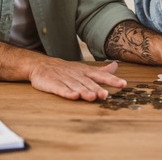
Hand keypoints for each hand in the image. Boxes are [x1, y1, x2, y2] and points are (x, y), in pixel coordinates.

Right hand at [0, 38, 125, 101]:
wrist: (38, 65)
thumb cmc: (64, 69)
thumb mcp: (84, 68)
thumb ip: (101, 70)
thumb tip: (117, 66)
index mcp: (83, 71)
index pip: (99, 75)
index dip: (111, 80)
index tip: (123, 85)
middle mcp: (75, 74)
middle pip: (87, 82)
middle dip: (97, 88)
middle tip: (106, 95)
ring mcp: (63, 78)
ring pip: (75, 85)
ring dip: (84, 91)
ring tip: (92, 97)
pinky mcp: (51, 83)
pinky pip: (59, 88)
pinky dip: (65, 92)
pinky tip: (72, 96)